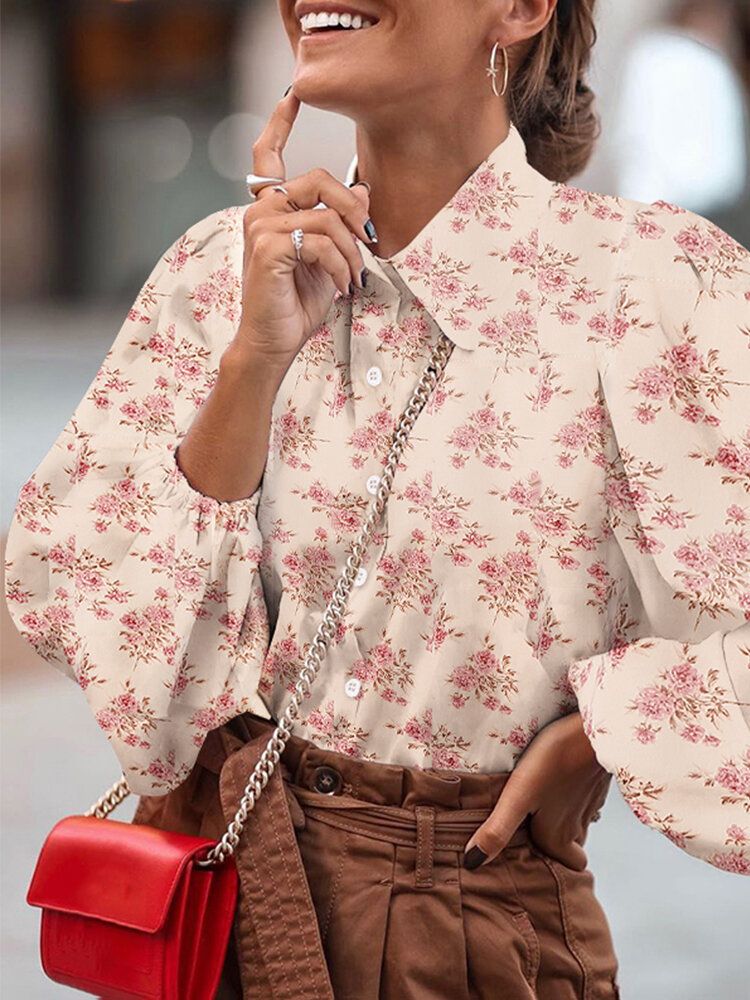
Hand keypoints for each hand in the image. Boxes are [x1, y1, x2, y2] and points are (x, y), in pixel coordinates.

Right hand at [235, 87, 375, 371]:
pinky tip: (341, 286)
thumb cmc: (297, 301)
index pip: (267, 155)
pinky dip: (340, 265)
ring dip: (351, 250)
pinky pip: (321, 240)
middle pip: (320, 180)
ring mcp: (260, 227)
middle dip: (355, 211)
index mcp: (271, 208)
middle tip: (367, 243)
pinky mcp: (267, 247)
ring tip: (352, 277)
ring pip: (327, 215)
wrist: (276, 340)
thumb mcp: (329, 257)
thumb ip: (340, 224)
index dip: (280, 122)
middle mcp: (260, 211)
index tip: (293, 94)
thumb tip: (364, 194)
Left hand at [462, 711, 611, 871]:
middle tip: (528, 830)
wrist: (593, 730)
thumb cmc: (554, 761)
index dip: (550, 868)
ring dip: (560, 821)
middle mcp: (578, 828)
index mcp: (558, 838)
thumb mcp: (518, 795)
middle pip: (568, 849)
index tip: (529, 858)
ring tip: (536, 805)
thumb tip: (472, 862)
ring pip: (576, 825)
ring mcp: (590, 805)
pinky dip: (570, 799)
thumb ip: (498, 829)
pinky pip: (582, 802)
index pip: (564, 869)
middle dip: (553, 845)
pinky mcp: (596, 785)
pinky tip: (554, 782)